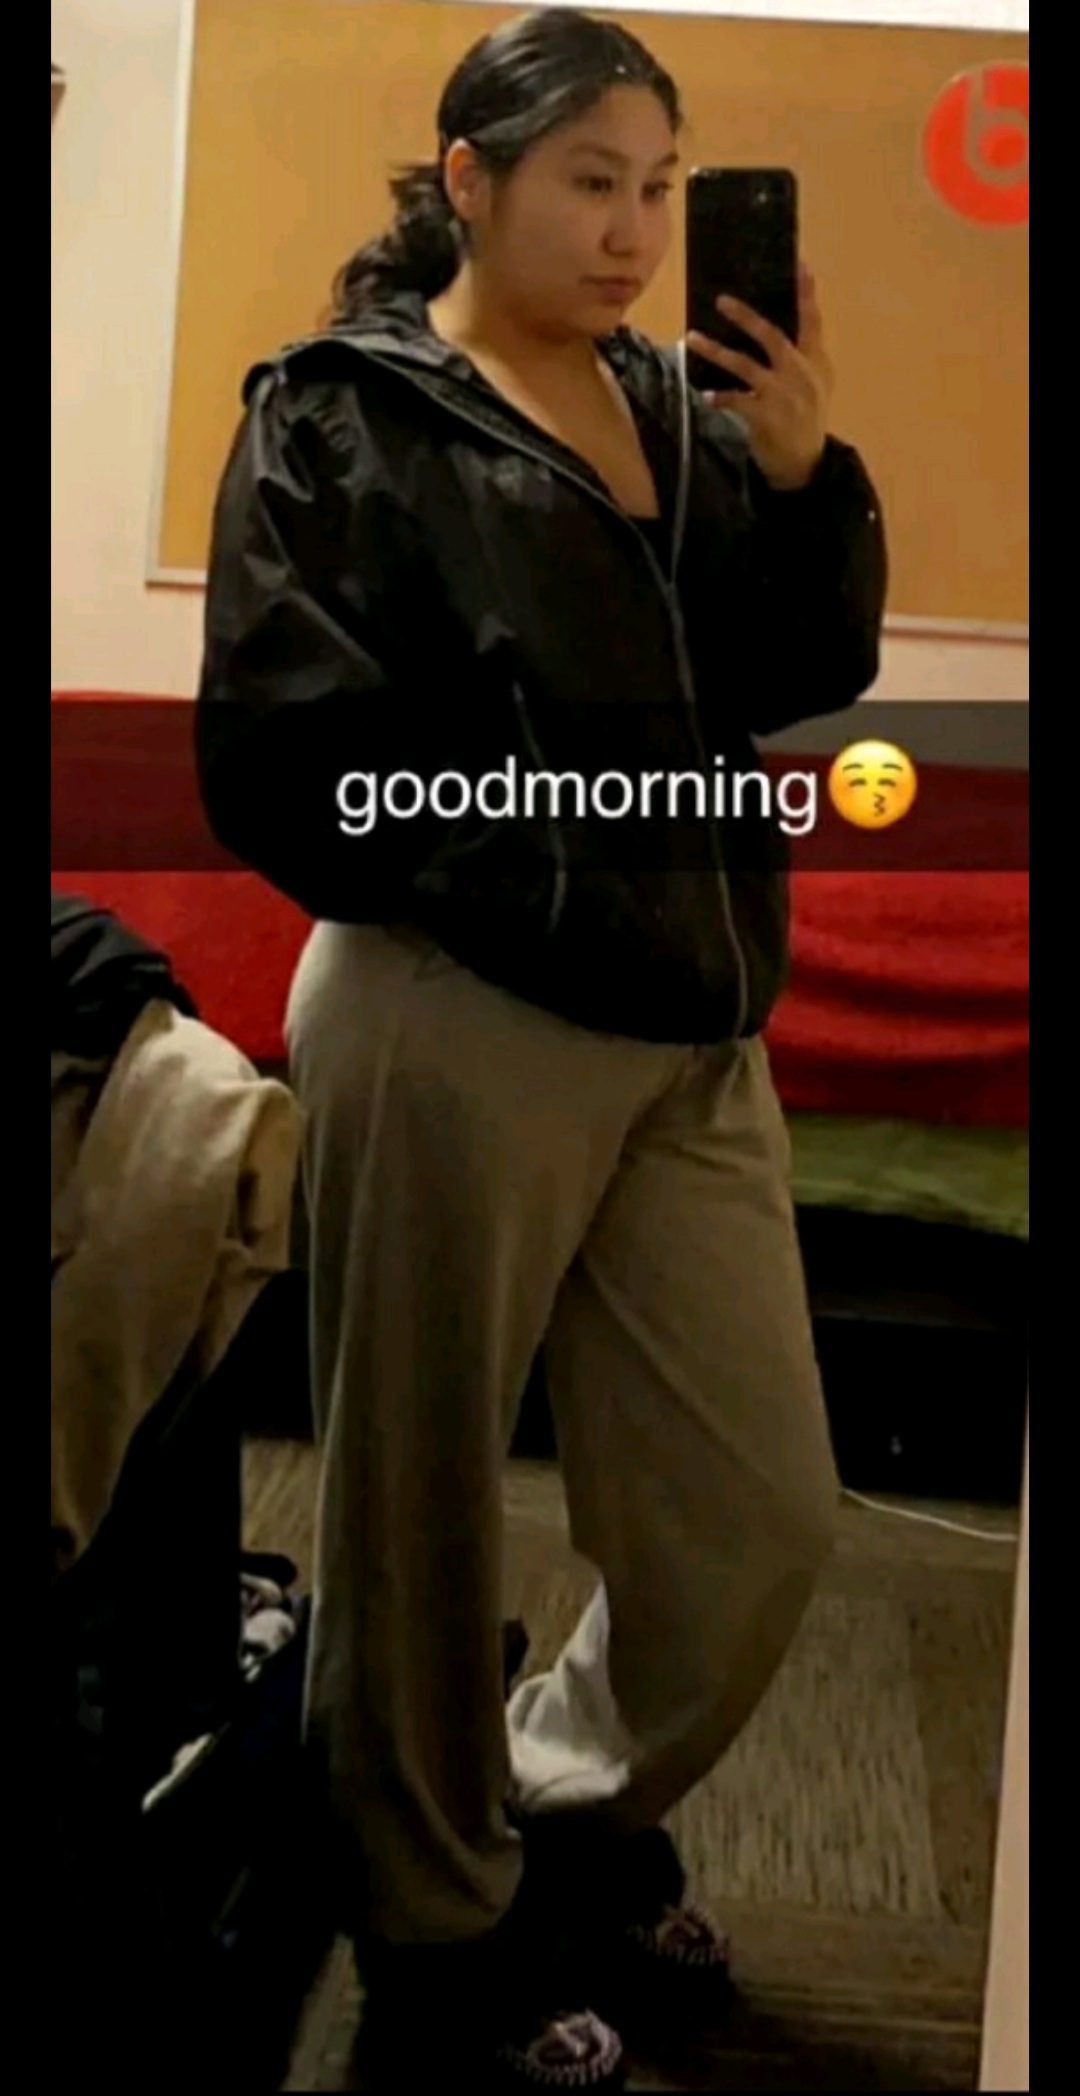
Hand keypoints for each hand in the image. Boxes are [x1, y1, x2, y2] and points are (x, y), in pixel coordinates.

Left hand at [685, 264, 833, 490]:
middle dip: (747, 317)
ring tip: (692, 338)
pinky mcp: (768, 417)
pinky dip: (720, 397)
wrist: (806, 463)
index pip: (812, 321)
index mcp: (816, 361)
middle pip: (773, 336)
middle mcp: (802, 373)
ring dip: (717, 351)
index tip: (801, 265)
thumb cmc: (806, 417)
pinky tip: (705, 395)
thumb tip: (777, 322)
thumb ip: (802, 354)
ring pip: (747, 366)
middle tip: (721, 299)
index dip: (806, 293)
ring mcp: (784, 396)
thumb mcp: (815, 384)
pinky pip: (737, 401)